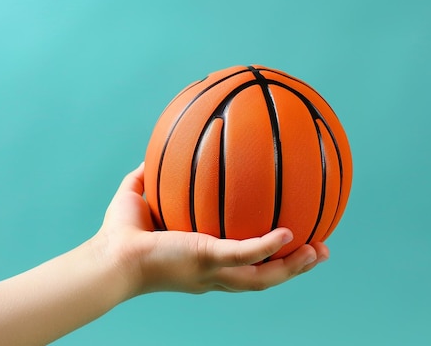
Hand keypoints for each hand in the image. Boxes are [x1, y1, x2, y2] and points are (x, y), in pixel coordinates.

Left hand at [94, 163, 329, 295]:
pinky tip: (289, 235)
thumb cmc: (121, 235)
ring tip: (319, 251)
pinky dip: (268, 247)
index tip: (291, 244)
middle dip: (293, 267)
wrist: (111, 257)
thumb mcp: (140, 198)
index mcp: (205, 261)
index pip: (245, 264)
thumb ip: (150, 177)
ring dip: (293, 265)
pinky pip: (246, 255)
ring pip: (265, 276)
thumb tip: (155, 153)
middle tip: (319, 251)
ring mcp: (214, 270)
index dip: (270, 258)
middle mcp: (215, 273)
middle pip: (265, 276)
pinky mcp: (208, 259)